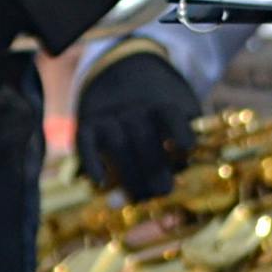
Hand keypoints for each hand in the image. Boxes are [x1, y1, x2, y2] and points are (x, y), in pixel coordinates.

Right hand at [76, 52, 201, 202]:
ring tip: (138, 197)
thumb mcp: (180, 114)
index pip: (173, 117)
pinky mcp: (86, 123)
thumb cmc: (160, 110)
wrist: (122, 74)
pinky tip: (99, 182)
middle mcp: (135, 108)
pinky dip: (91, 162)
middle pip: (145, 141)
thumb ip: (178, 149)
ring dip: (128, 176)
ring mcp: (109, 115)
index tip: (186, 148)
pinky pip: (84, 143)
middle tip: (162, 191)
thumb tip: (161, 190)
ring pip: (118, 147)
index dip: (181, 133)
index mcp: (164, 104)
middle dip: (154, 170)